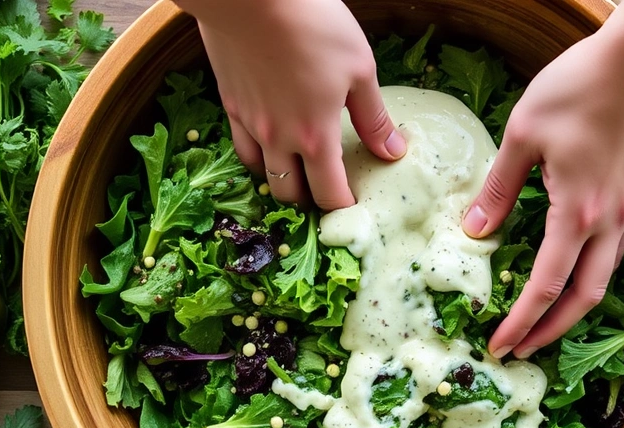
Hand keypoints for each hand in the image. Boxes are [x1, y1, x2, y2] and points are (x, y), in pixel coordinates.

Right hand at [175, 0, 405, 208]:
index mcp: (315, 136)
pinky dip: (257, 156)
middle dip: (310, 200)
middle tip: (325, 190)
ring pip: (262, 174)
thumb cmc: (313, 25)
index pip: (328, 194)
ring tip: (297, 172)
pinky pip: (241, 147)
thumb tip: (393, 152)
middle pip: (290, 193)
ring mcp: (250, 124)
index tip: (353, 205)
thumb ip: (374, 118)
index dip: (342, 206)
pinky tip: (269, 145)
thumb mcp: (359, 69)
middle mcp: (279, 140)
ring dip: (281, 180)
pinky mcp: (230, 106)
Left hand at [462, 30, 623, 358]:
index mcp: (578, 213)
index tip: (499, 345)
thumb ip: (499, 189)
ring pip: (604, 277)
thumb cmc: (580, 87)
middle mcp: (611, 222)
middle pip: (584, 298)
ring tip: (542, 317)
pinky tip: (570, 266)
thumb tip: (475, 232)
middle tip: (521, 348)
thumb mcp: (524, 134)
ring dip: (572, 305)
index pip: (546, 288)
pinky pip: (614, 250)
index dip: (521, 323)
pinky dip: (590, 273)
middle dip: (551, 331)